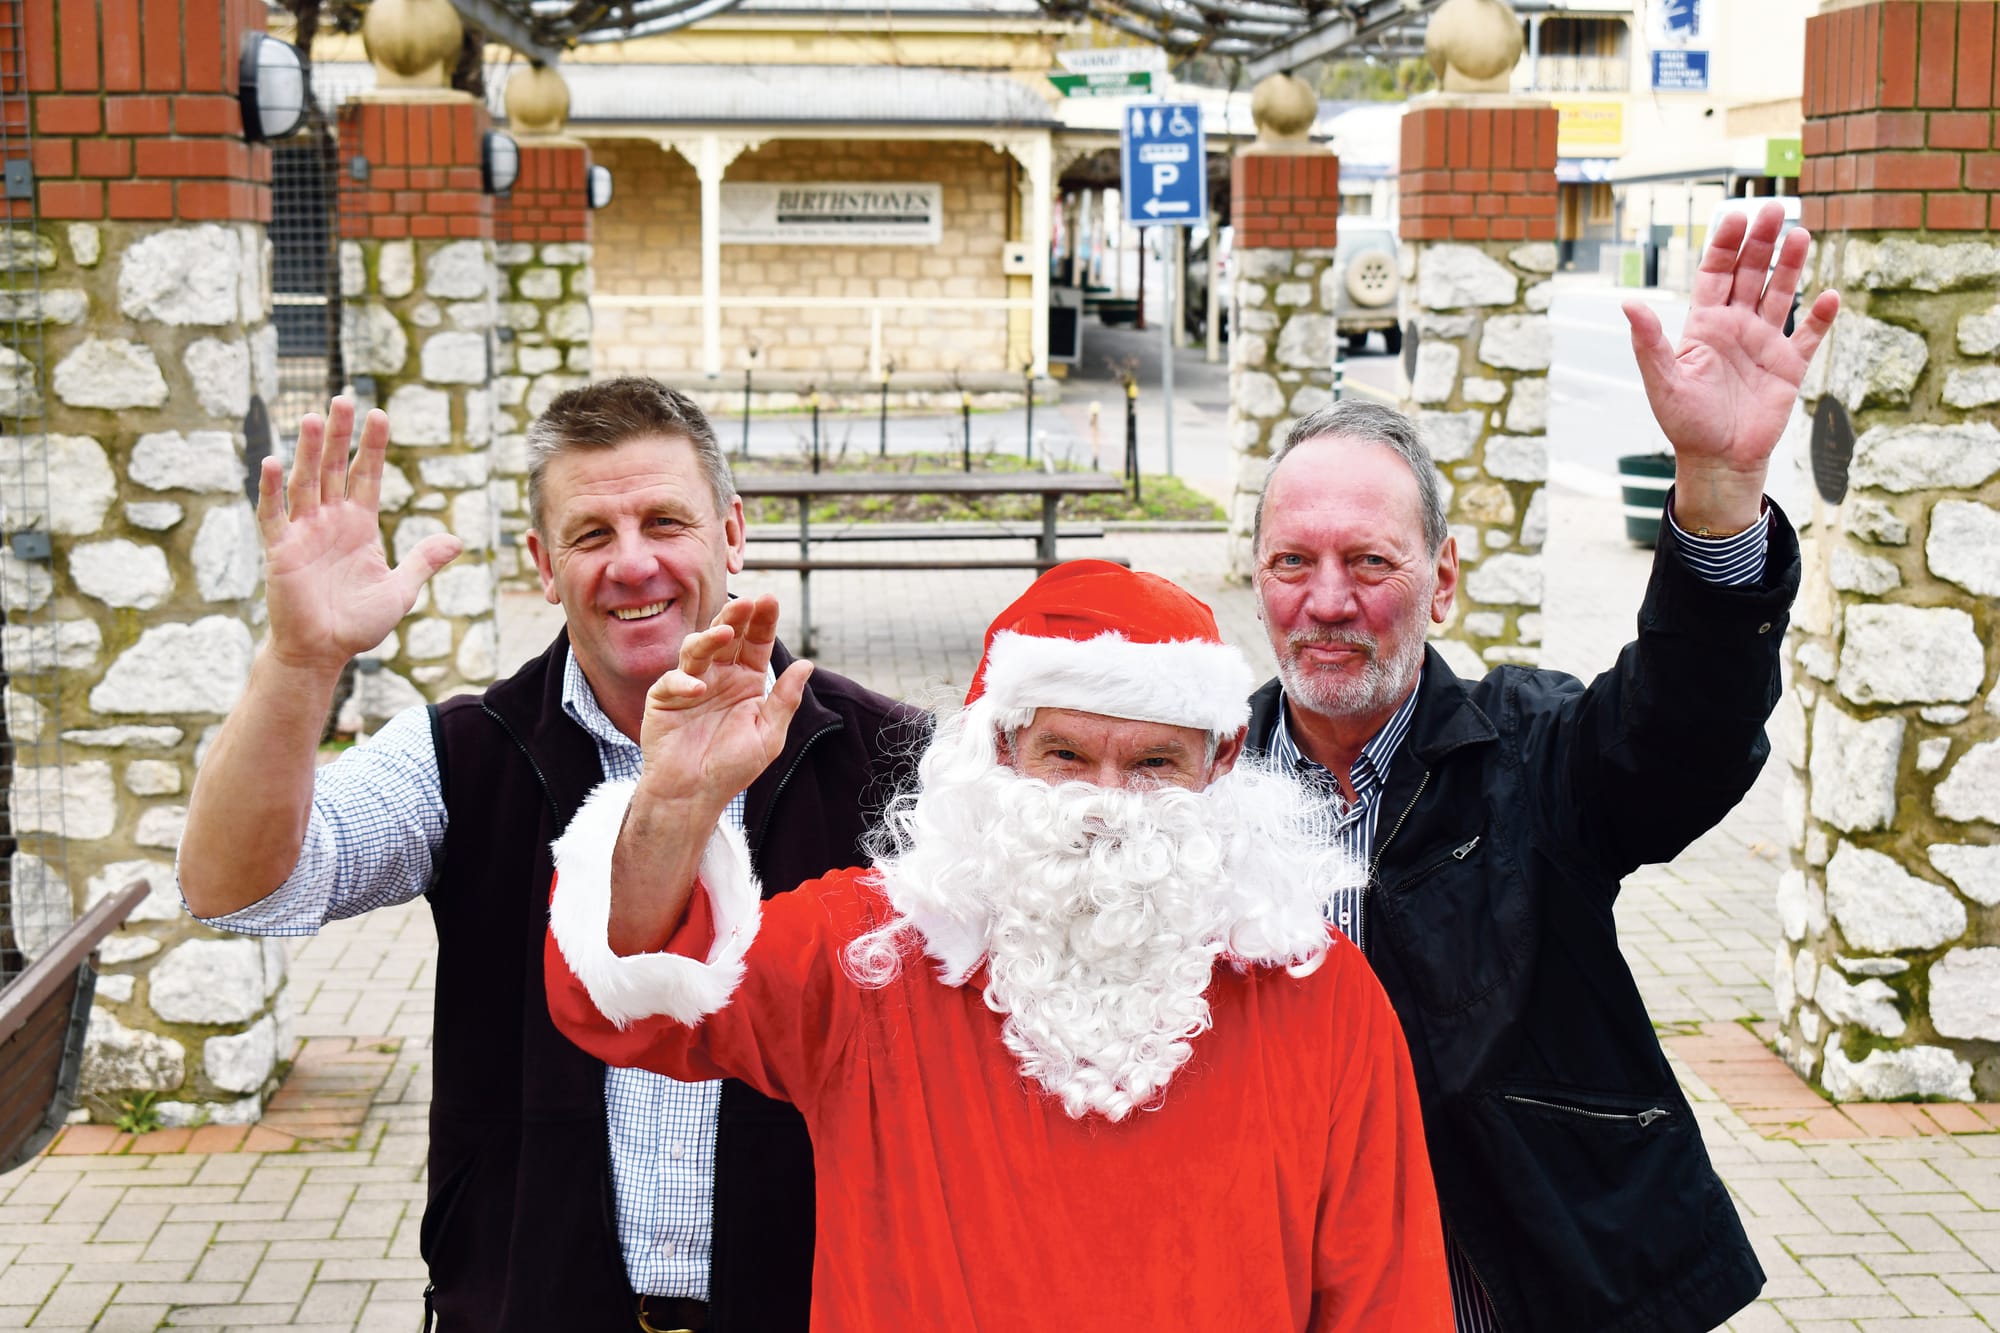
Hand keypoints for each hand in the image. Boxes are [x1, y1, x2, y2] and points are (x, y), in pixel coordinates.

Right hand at [258, 398, 462, 674]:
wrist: (323, 651)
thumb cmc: (358, 623)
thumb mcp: (400, 589)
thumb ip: (423, 561)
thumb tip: (456, 540)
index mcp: (359, 526)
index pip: (367, 476)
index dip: (372, 447)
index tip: (379, 415)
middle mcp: (330, 522)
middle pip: (333, 469)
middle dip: (338, 435)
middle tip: (342, 399)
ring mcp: (303, 533)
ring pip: (305, 482)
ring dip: (306, 451)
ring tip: (311, 418)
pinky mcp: (280, 550)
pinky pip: (273, 515)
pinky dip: (270, 490)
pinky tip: (272, 462)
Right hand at [635, 595, 813, 814]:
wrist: (694, 794)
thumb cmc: (732, 767)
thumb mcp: (768, 734)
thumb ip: (785, 700)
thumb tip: (806, 664)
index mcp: (745, 681)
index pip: (756, 642)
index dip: (763, 621)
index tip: (770, 599)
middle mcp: (719, 676)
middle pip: (727, 637)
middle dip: (737, 616)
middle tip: (748, 602)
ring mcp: (690, 684)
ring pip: (697, 649)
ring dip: (709, 637)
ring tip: (725, 631)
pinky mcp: (664, 698)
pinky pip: (672, 681)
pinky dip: (683, 681)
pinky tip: (697, 688)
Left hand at [1623, 202, 1839, 532]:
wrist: (1717, 459)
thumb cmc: (1684, 421)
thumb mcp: (1662, 379)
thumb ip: (1649, 342)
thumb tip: (1628, 304)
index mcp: (1705, 325)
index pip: (1716, 274)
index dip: (1725, 245)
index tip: (1734, 217)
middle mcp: (1736, 327)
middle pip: (1751, 274)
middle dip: (1760, 242)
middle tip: (1772, 209)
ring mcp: (1765, 344)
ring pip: (1780, 295)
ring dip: (1790, 266)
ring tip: (1800, 234)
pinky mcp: (1789, 367)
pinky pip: (1809, 336)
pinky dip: (1820, 317)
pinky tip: (1830, 296)